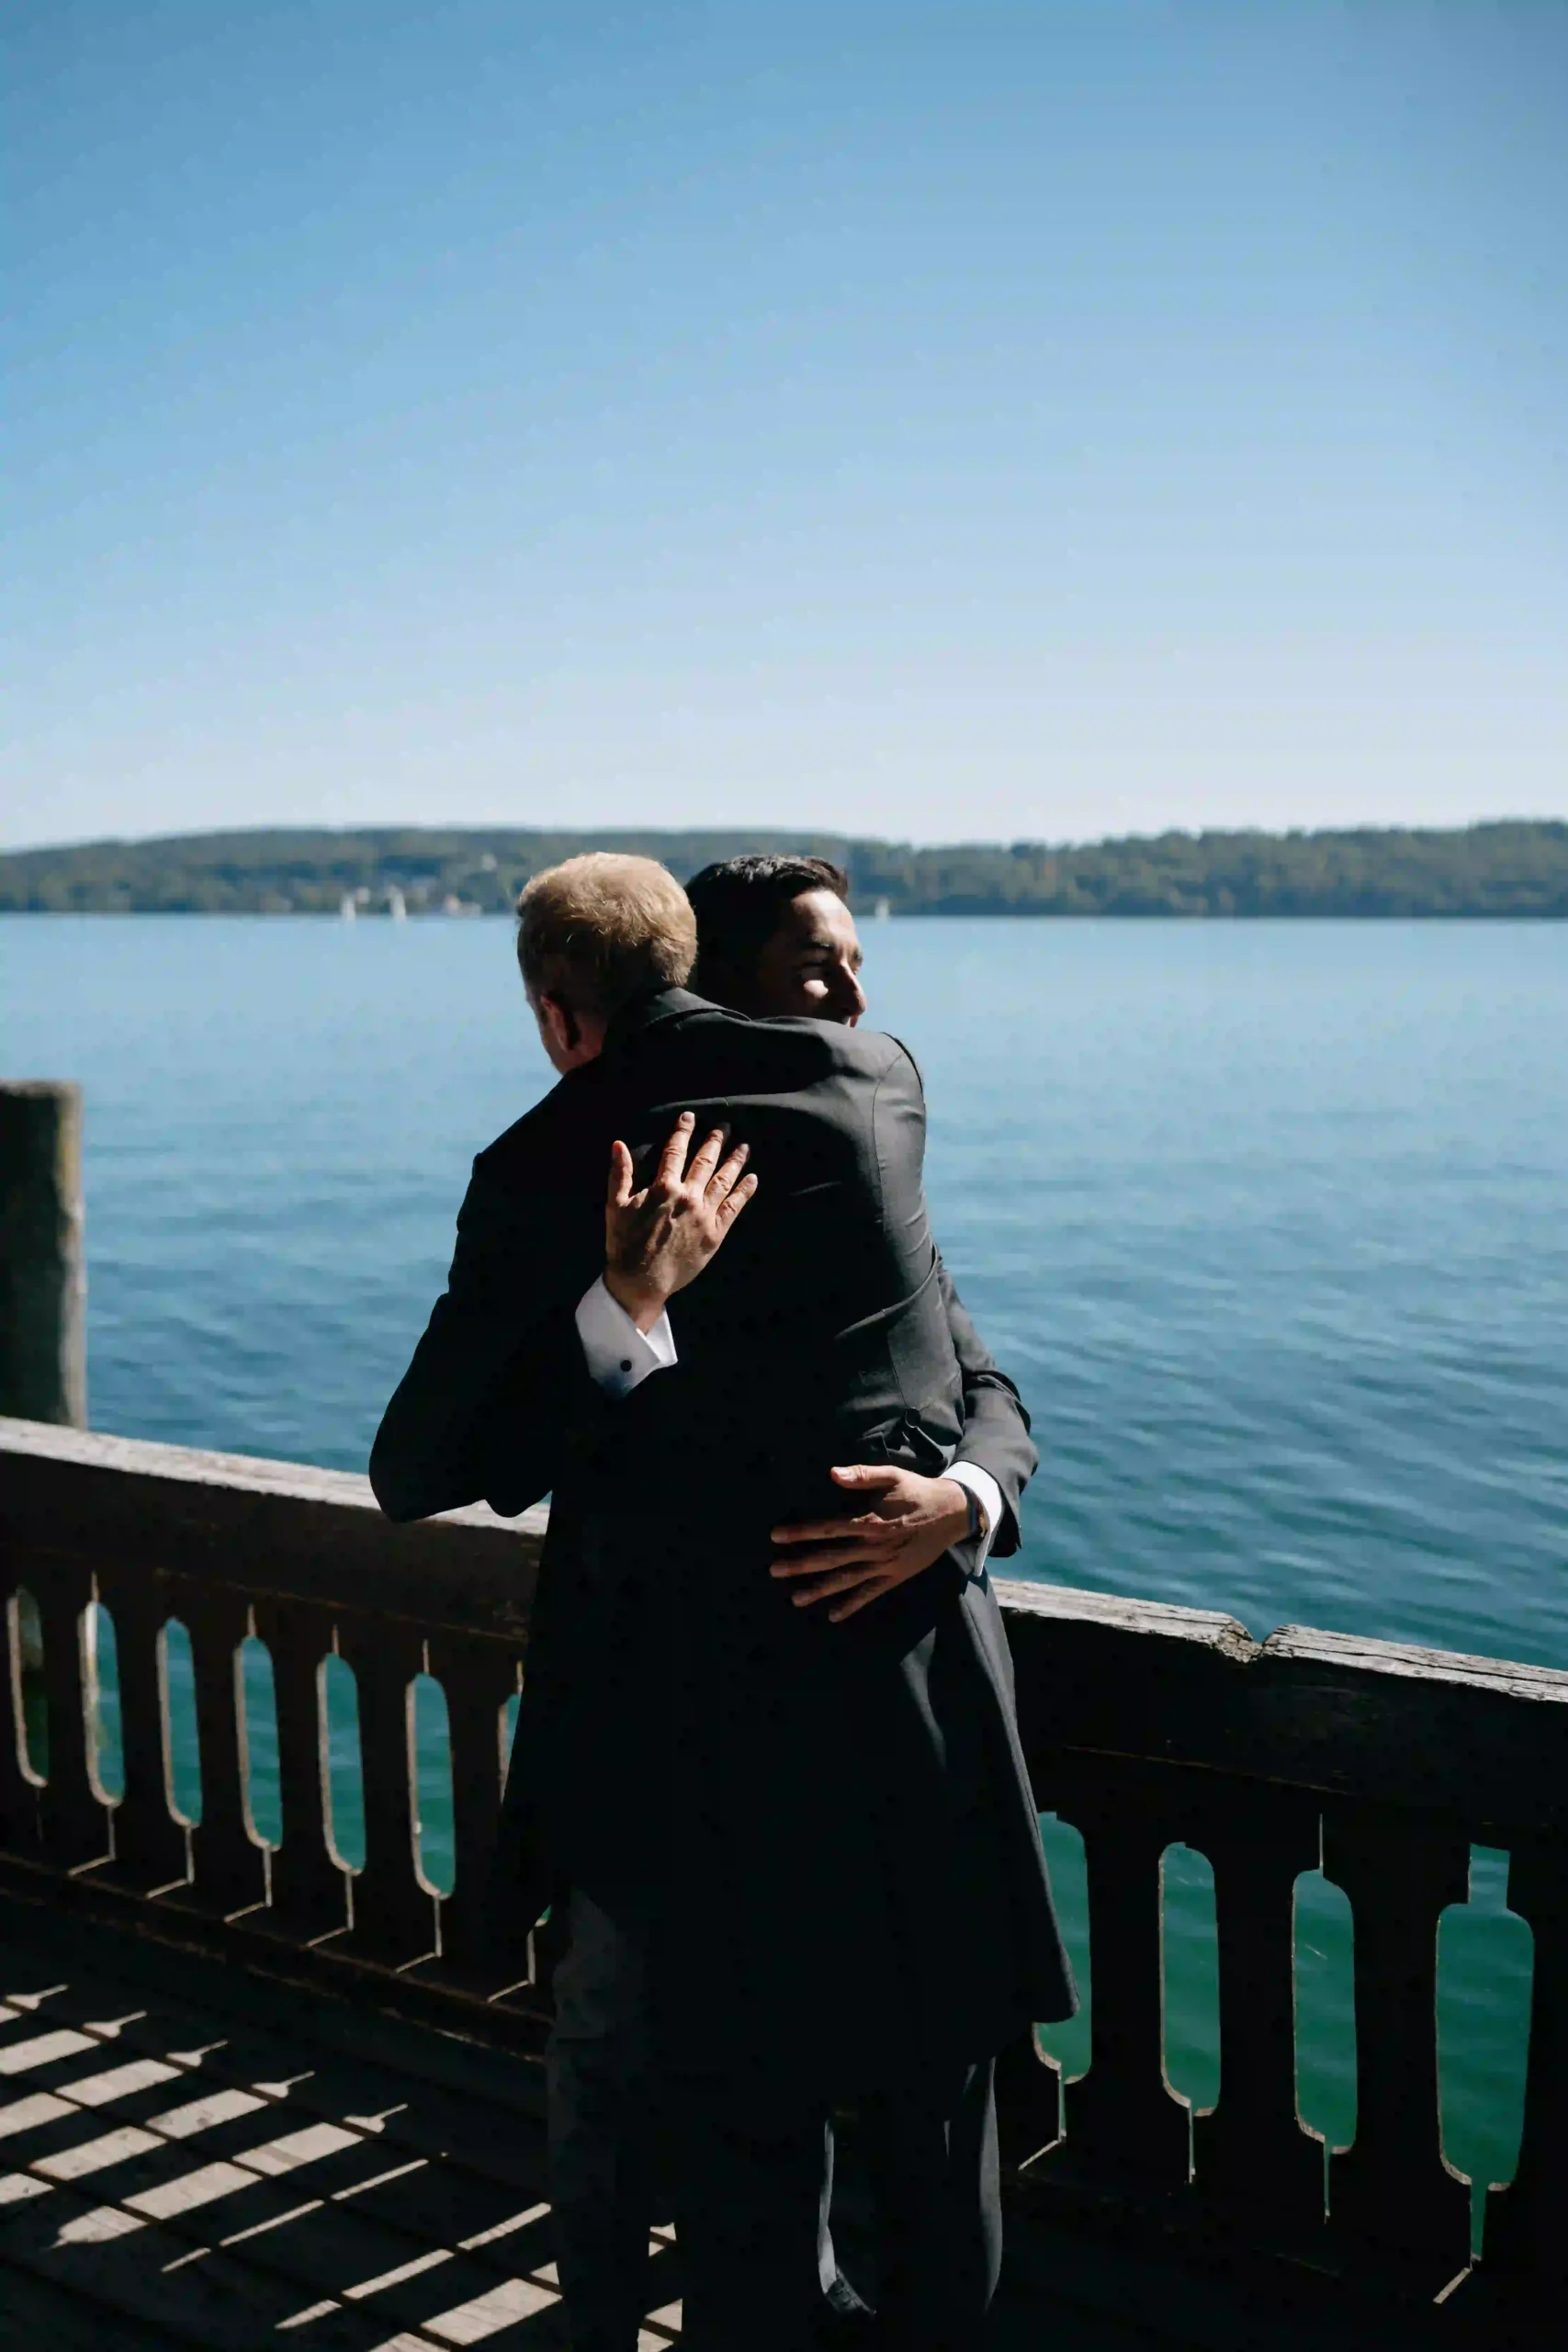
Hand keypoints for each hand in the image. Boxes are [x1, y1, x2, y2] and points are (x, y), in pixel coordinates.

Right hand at [604, 1112, 756, 1330]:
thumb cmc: (625, 1244)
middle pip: (705, 1161)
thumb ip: (620, 1173)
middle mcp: (688, 1196)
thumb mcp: (615, 1205)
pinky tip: (752, 1178)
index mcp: (663, 1187)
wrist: (642, 1280)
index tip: (690, 1117)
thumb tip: (618, 1144)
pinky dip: (744, 1191)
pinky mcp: (716, 1233)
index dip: (683, 1131)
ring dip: (735, 1161)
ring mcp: (704, 1214)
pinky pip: (734, 1207)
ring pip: (724, 1180)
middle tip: (725, 1126)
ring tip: (744, 1147)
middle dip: (715, 1141)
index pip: (675, 1150)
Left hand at [769, 1464, 974, 1622]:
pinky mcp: (895, 1576)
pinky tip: (833, 1615)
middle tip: (774, 1570)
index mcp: (870, 1521)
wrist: (953, 1513)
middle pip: (831, 1558)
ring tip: (794, 1599)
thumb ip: (862, 1476)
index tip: (776, 1536)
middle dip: (800, 1564)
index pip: (828, 1529)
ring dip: (819, 1589)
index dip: (801, 1532)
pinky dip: (852, 1605)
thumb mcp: (892, 1476)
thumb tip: (832, 1473)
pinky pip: (870, 1594)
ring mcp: (885, 1565)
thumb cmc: (917, 1491)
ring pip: (846, 1580)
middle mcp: (874, 1547)